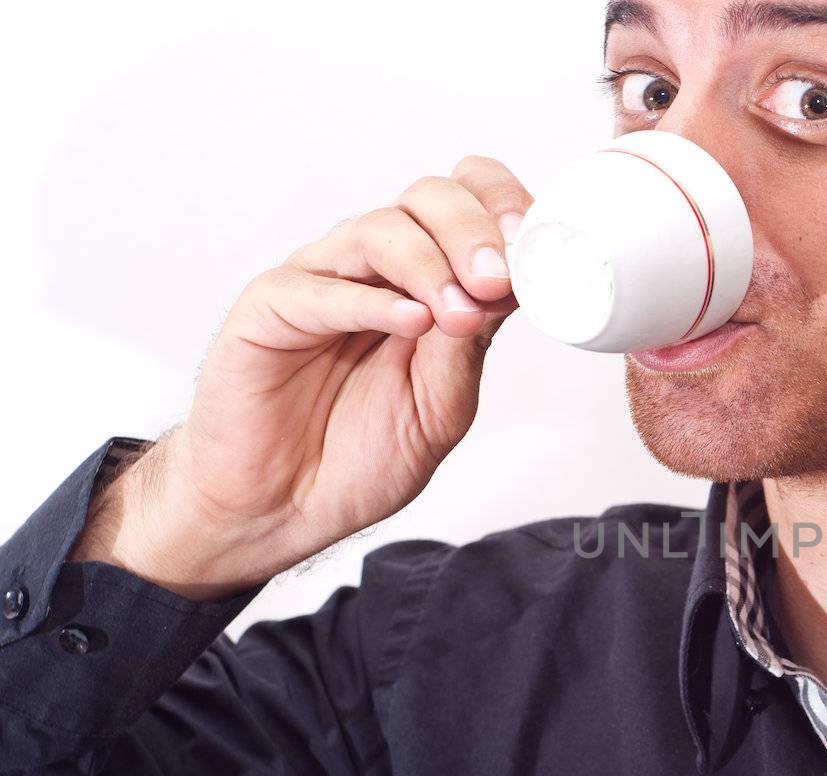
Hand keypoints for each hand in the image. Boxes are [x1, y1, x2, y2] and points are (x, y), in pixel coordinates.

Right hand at [82, 156, 532, 597]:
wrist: (285, 506)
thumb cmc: (360, 456)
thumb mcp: (442, 407)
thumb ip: (469, 348)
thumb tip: (509, 289)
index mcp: (427, 281)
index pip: (467, 202)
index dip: (502, 208)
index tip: (538, 248)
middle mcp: (376, 269)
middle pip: (428, 201)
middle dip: (473, 232)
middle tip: (497, 280)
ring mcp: (322, 281)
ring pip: (379, 231)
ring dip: (430, 266)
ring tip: (459, 314)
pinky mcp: (270, 307)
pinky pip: (319, 288)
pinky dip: (371, 301)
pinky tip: (409, 320)